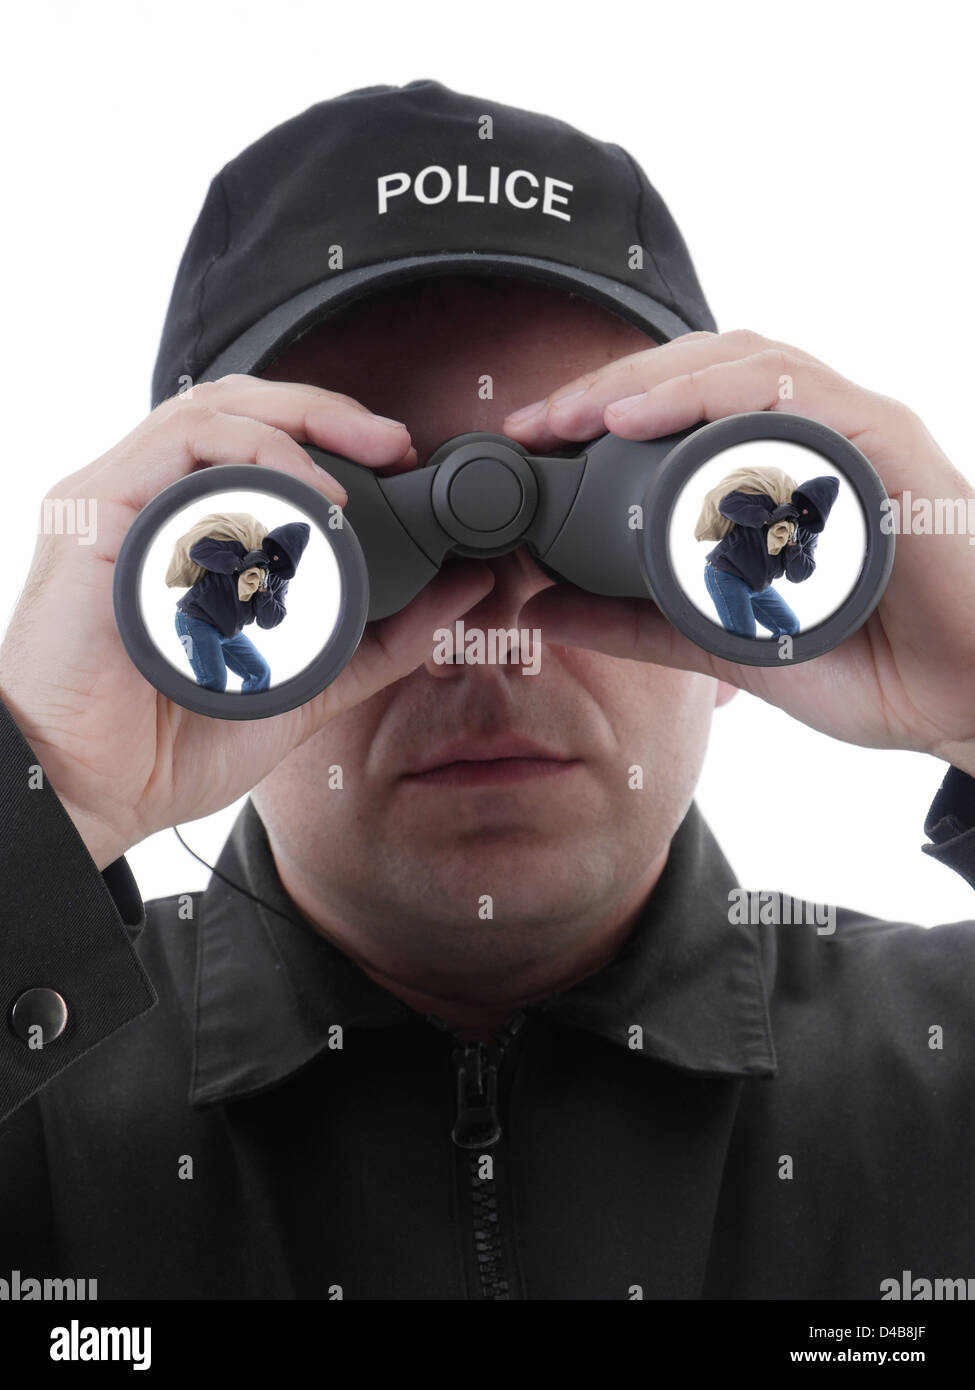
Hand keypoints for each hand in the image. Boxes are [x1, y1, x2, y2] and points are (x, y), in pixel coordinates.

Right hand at [0, 377, 493, 869]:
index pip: (263, 444)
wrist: (95, 791)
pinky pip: (181, 445)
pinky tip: (311, 493)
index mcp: (194, 530)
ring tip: (367, 458)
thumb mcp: (309, 680)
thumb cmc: (174, 741)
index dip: (335, 436)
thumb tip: (466, 589)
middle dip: (329, 411)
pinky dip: (259, 455)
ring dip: (302, 421)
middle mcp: (156, 503)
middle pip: (243, 408)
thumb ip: (384, 637)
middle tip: (397, 443)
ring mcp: (124, 501)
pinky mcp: (96, 511)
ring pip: (213, 407)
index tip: (403, 462)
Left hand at [503, 329, 974, 774]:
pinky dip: (721, 396)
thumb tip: (540, 606)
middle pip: (702, 367)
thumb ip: (636, 623)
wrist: (965, 704)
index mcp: (779, 465)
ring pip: (746, 362)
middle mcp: (815, 435)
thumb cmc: (867, 663)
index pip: (682, 405)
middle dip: (611, 385)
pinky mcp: (887, 448)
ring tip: (584, 414)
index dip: (601, 409)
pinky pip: (800, 397)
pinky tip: (657, 418)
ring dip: (654, 380)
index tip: (533, 442)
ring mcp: (853, 432)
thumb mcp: (722, 640)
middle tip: (539, 422)